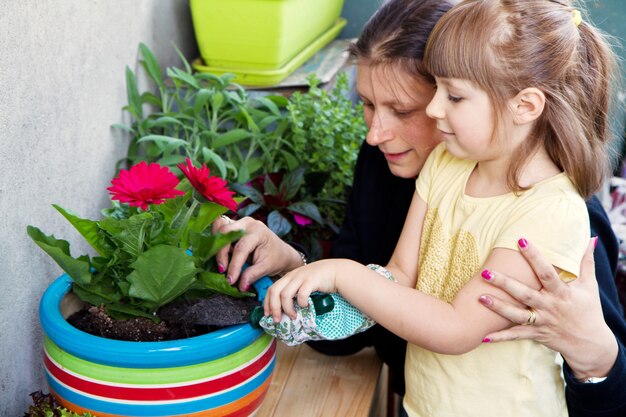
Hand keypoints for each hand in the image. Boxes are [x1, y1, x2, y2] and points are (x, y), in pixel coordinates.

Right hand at [212, 216, 304, 290]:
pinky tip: (223, 256)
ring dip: (217, 245)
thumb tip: (239, 285)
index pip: (241, 247)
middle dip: (221, 253)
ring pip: (219, 228)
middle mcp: (247, 223)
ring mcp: (239, 223)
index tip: (230, 280)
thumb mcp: (266, 268)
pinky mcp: (233, 227)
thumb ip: (252, 275)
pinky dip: (217, 242)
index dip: (234, 265)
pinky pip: (219, 231)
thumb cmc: (276, 258)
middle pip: (225, 232)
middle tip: (222, 270)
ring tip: (223, 262)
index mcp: (258, 231)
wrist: (281, 253)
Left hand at [263, 260, 340, 321]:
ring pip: (285, 294)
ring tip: (293, 316)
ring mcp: (301, 277)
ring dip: (286, 308)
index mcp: (288, 277)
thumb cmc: (320, 280)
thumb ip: (294, 292)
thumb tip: (286, 311)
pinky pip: (301, 294)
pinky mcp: (311, 280)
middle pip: (274, 291)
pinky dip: (301, 302)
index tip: (267, 315)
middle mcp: (292, 276)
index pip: (271, 289)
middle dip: (273, 308)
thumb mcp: (303, 283)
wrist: (336, 271)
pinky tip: (305, 306)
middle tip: (277, 320)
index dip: (267, 302)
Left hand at [479, 238, 618, 379]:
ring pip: (516, 315)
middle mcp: (549, 307)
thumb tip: (591, 239)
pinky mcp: (536, 335)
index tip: (521, 240)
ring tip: (480, 297)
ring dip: (498, 307)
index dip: (534, 257)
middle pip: (524, 294)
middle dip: (505, 283)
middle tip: (486, 272)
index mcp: (562, 293)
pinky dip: (500, 337)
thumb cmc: (588, 310)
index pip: (546, 272)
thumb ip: (586, 262)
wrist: (591, 344)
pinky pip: (515, 336)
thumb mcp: (589, 286)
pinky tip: (483, 336)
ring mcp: (541, 322)